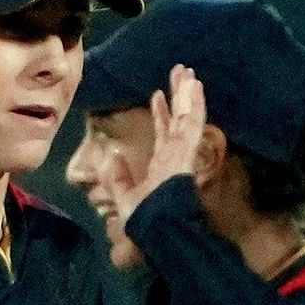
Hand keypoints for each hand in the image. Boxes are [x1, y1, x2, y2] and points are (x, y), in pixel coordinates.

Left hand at [100, 64, 211, 223]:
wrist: (156, 233)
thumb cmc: (144, 222)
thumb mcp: (124, 198)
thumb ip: (117, 179)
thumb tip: (109, 157)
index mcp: (163, 167)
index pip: (163, 135)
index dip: (161, 114)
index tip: (157, 94)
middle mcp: (175, 158)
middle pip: (178, 120)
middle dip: (178, 96)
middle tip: (180, 72)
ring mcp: (182, 155)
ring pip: (186, 118)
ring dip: (188, 95)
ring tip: (188, 73)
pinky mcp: (186, 154)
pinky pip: (191, 126)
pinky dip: (194, 106)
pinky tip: (195, 86)